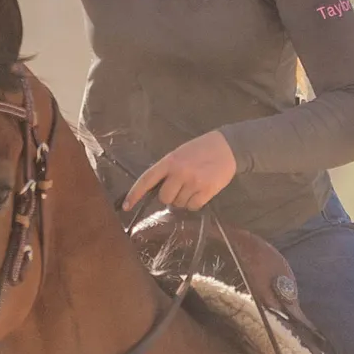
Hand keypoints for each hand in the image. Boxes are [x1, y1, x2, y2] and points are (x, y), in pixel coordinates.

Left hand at [123, 131, 237, 212]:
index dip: (135, 194)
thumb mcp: (179, 154)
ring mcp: (193, 182)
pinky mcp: (206, 190)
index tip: (126, 206)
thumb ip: (168, 170)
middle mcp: (179, 172)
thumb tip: (157, 191)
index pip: (146, 180)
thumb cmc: (201, 150)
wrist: (227, 147)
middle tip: (180, 187)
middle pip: (164, 197)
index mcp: (169, 161)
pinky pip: (193, 206)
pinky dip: (195, 203)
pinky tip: (201, 191)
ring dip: (184, 199)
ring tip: (194, 186)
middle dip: (170, 197)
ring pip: (179, 203)